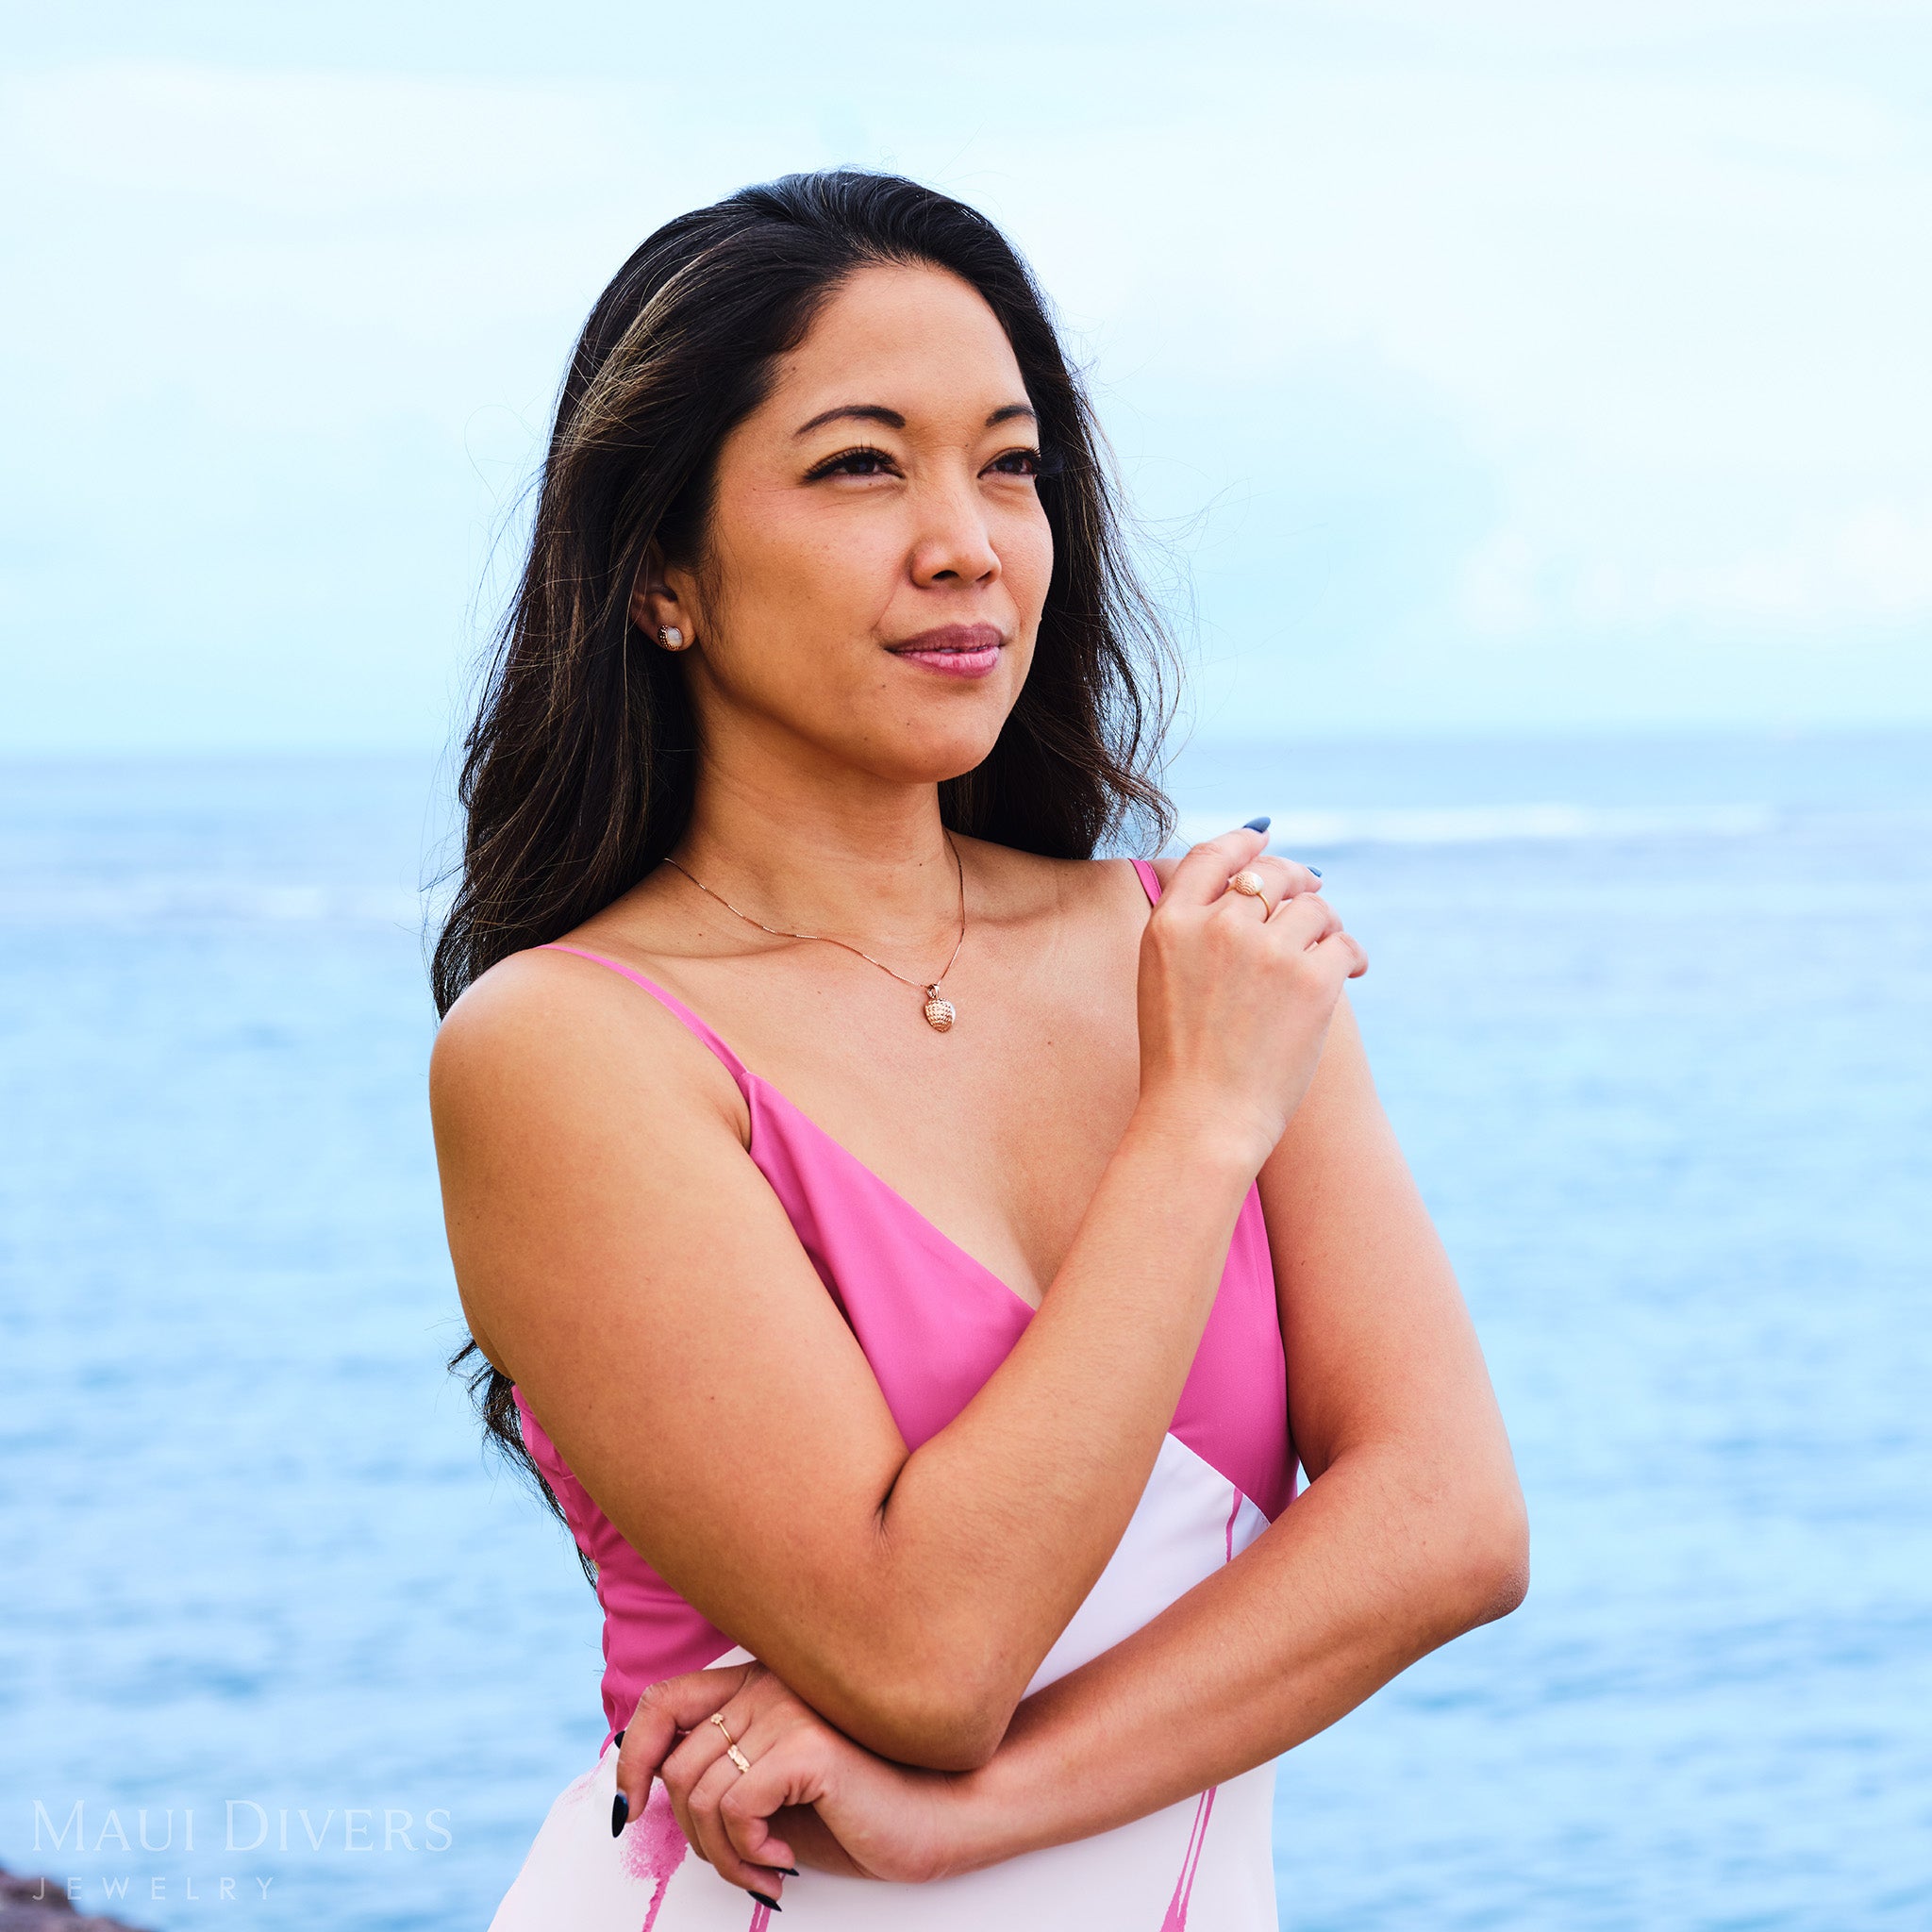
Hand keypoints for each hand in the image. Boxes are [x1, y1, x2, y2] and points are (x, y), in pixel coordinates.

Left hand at [615, 1664, 960, 1901]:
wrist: (940, 1816)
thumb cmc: (860, 1810)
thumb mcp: (775, 1789)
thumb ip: (723, 1773)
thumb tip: (646, 1793)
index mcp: (758, 1685)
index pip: (664, 1702)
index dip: (633, 1756)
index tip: (630, 1810)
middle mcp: (769, 1684)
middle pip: (678, 1768)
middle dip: (694, 1837)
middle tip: (740, 1865)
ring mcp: (788, 1709)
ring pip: (700, 1795)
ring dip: (724, 1855)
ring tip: (764, 1869)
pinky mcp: (807, 1744)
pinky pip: (734, 1807)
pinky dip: (747, 1851)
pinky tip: (783, 1860)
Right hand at [1135, 827, 1365, 1174]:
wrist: (1202, 1120)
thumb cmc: (1181, 1064)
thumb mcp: (1162, 981)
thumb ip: (1192, 931)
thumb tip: (1248, 884)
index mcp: (1169, 924)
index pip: (1212, 856)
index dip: (1243, 843)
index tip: (1263, 838)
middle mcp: (1216, 925)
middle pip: (1272, 875)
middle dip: (1296, 881)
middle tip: (1313, 894)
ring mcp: (1265, 949)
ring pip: (1313, 907)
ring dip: (1327, 922)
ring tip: (1330, 944)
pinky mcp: (1312, 978)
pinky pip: (1343, 944)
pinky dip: (1352, 955)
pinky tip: (1353, 970)